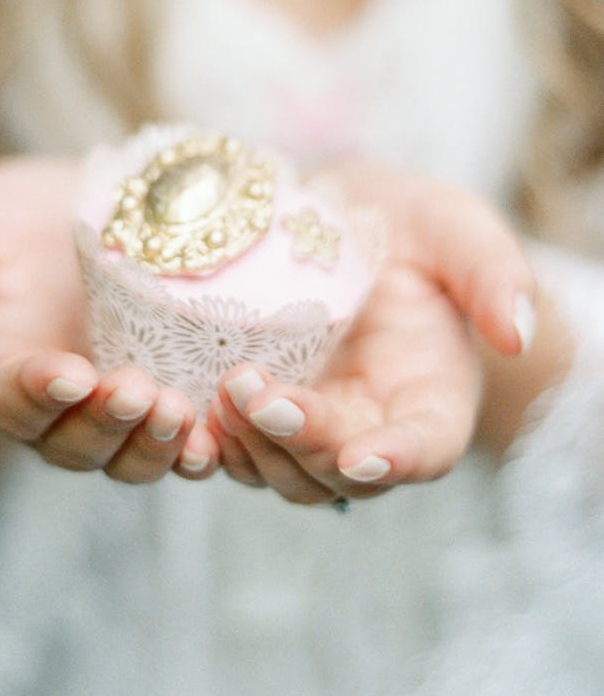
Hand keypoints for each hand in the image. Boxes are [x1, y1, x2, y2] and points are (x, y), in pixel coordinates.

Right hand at [0, 157, 218, 490]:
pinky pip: (185, 443)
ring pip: (132, 458)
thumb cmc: (11, 216)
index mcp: (1, 374)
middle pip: (76, 447)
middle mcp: (61, 408)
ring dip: (156, 447)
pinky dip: (201, 449)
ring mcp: (120, 409)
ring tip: (179, 411)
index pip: (12, 404)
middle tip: (136, 390)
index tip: (70, 373)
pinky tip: (222, 435)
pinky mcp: (174, 395)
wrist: (86, 206)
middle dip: (106, 426)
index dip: (39, 396)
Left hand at [206, 160, 536, 504]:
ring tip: (218, 393)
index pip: (425, 448)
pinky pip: (234, 451)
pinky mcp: (257, 415)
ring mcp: (310, 426)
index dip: (398, 459)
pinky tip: (180, 413)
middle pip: (339, 470)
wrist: (338, 222)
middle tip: (253, 388)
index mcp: (430, 397)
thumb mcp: (455, 229)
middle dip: (299, 440)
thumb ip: (491, 273)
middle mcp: (370, 426)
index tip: (362, 454)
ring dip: (249, 447)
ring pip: (281, 473)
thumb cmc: (408, 228)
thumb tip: (516, 332)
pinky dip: (209, 445)